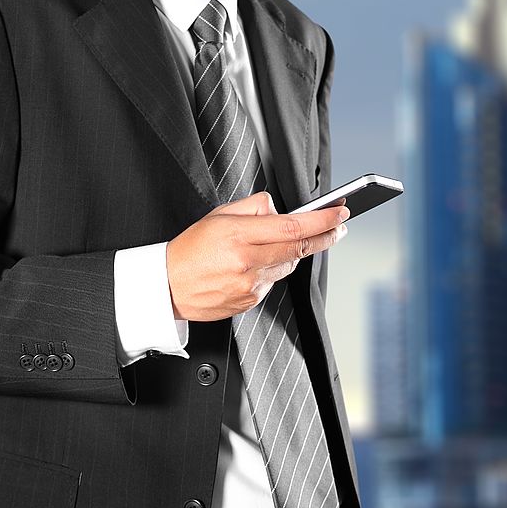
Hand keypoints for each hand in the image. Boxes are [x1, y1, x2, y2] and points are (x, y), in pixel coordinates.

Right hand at [166, 192, 348, 320]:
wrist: (167, 287)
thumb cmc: (189, 250)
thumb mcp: (218, 215)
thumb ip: (252, 207)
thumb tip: (277, 208)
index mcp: (239, 236)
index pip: (293, 226)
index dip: (322, 220)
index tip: (339, 212)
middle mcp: (247, 262)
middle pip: (300, 248)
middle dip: (326, 235)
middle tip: (339, 226)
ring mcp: (250, 285)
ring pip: (289, 265)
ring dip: (297, 251)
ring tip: (292, 240)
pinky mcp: (250, 301)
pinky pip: (273, 281)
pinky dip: (274, 269)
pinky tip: (258, 263)